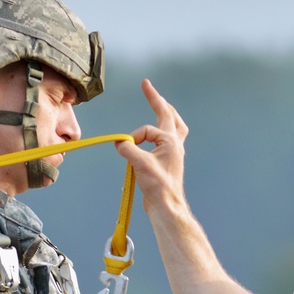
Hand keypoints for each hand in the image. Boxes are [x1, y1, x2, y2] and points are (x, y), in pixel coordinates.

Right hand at [116, 79, 189, 213]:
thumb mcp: (140, 164)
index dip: (134, 135)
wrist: (166, 206)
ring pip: (174, 127)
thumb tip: (119, 142)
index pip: (148, 129)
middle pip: (169, 116)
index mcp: (171, 142)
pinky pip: (167, 141)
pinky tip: (156, 134)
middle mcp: (174, 144)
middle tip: (148, 87)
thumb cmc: (158, 187)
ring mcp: (173, 153)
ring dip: (166, 115)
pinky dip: (160, 133)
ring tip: (161, 106)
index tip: (131, 121)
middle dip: (158, 101)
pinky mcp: (168, 162)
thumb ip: (128, 149)